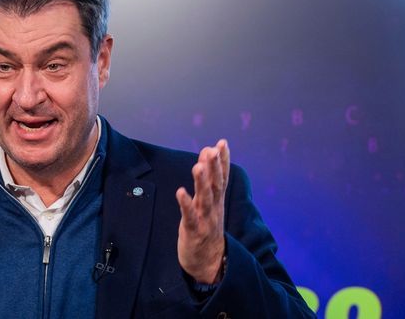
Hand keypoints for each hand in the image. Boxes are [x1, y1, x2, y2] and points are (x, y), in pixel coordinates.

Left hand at [175, 139, 229, 283]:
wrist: (210, 262)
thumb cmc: (207, 226)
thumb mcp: (209, 202)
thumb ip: (208, 179)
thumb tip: (207, 152)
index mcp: (217, 200)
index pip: (222, 177)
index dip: (223, 160)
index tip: (222, 143)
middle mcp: (213, 207)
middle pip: (215, 185)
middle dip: (214, 167)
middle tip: (212, 150)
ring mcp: (205, 219)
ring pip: (204, 199)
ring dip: (202, 182)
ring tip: (198, 166)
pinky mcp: (193, 231)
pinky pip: (189, 216)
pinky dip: (186, 204)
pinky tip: (180, 192)